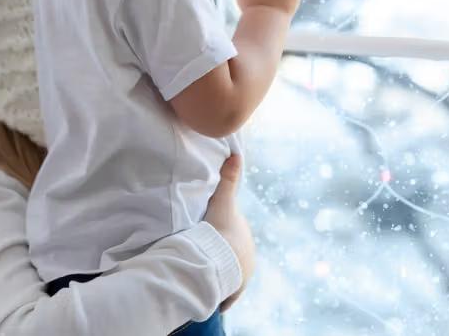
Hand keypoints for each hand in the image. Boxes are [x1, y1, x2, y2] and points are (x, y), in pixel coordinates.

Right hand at [203, 154, 253, 311]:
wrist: (219, 260)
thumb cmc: (220, 230)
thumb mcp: (222, 202)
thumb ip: (228, 180)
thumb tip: (236, 153)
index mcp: (245, 238)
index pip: (232, 233)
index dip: (219, 231)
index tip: (206, 232)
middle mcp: (248, 257)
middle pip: (231, 254)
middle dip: (220, 253)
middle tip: (201, 251)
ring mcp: (242, 276)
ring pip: (229, 273)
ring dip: (219, 273)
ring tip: (202, 271)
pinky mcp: (234, 292)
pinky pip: (227, 295)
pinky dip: (220, 295)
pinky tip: (211, 294)